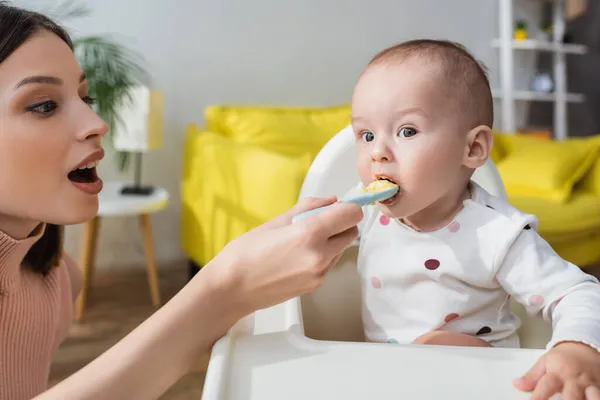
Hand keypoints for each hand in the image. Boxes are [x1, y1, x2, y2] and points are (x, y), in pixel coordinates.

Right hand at [211, 196, 361, 315]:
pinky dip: (322, 255)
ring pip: (342, 248)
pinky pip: (330, 263)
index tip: (336, 206)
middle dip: (341, 223)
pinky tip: (298, 255)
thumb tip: (332, 200)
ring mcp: (319, 274)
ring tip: (301, 240)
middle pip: (352, 232)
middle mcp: (320, 255)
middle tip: (317, 220)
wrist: (231, 289)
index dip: (347, 207)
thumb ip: (309, 207)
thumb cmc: (245, 254)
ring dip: (332, 240)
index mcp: (310, 234)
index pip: (351, 215)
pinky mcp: (315, 285)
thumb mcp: (276, 221)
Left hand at [513, 341, 599, 399]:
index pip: (546, 386)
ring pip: (591, 398)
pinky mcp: (599, 388)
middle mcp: (574, 380)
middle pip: (571, 396)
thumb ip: (531, 376)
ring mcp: (588, 385)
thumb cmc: (562, 358)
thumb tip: (516, 385)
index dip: (538, 397)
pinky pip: (599, 397)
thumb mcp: (544, 363)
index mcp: (557, 373)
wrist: (584, 347)